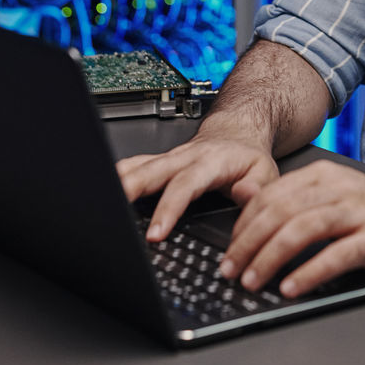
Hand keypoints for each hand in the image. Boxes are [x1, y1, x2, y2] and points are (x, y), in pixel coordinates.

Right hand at [116, 133, 278, 241]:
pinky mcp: (158, 162)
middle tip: (110, 211)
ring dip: (116, 182)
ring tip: (98, 202)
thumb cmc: (249, 157)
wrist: (238, 131)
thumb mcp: (266, 173)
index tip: (156, 233)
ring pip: (136, 166)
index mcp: (210, 161)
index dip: (168, 209)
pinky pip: (133, 166)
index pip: (185, 185)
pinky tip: (103, 189)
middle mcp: (185, 157)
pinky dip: (115, 177)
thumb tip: (246, 195)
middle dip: (128, 190)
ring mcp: (168, 158)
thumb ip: (259, 188)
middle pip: (150, 171)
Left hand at [220, 160, 364, 297]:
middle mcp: (338, 189)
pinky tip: (291, 287)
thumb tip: (244, 196)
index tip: (229, 250)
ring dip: (271, 257)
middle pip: (282, 212)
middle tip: (230, 270)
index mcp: (323, 176)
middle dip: (249, 243)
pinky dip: (309, 272)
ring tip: (253, 281)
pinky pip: (335, 255)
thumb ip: (290, 196)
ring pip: (303, 229)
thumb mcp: (330, 195)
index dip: (243, 224)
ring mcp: (357, 213)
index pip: (272, 196)